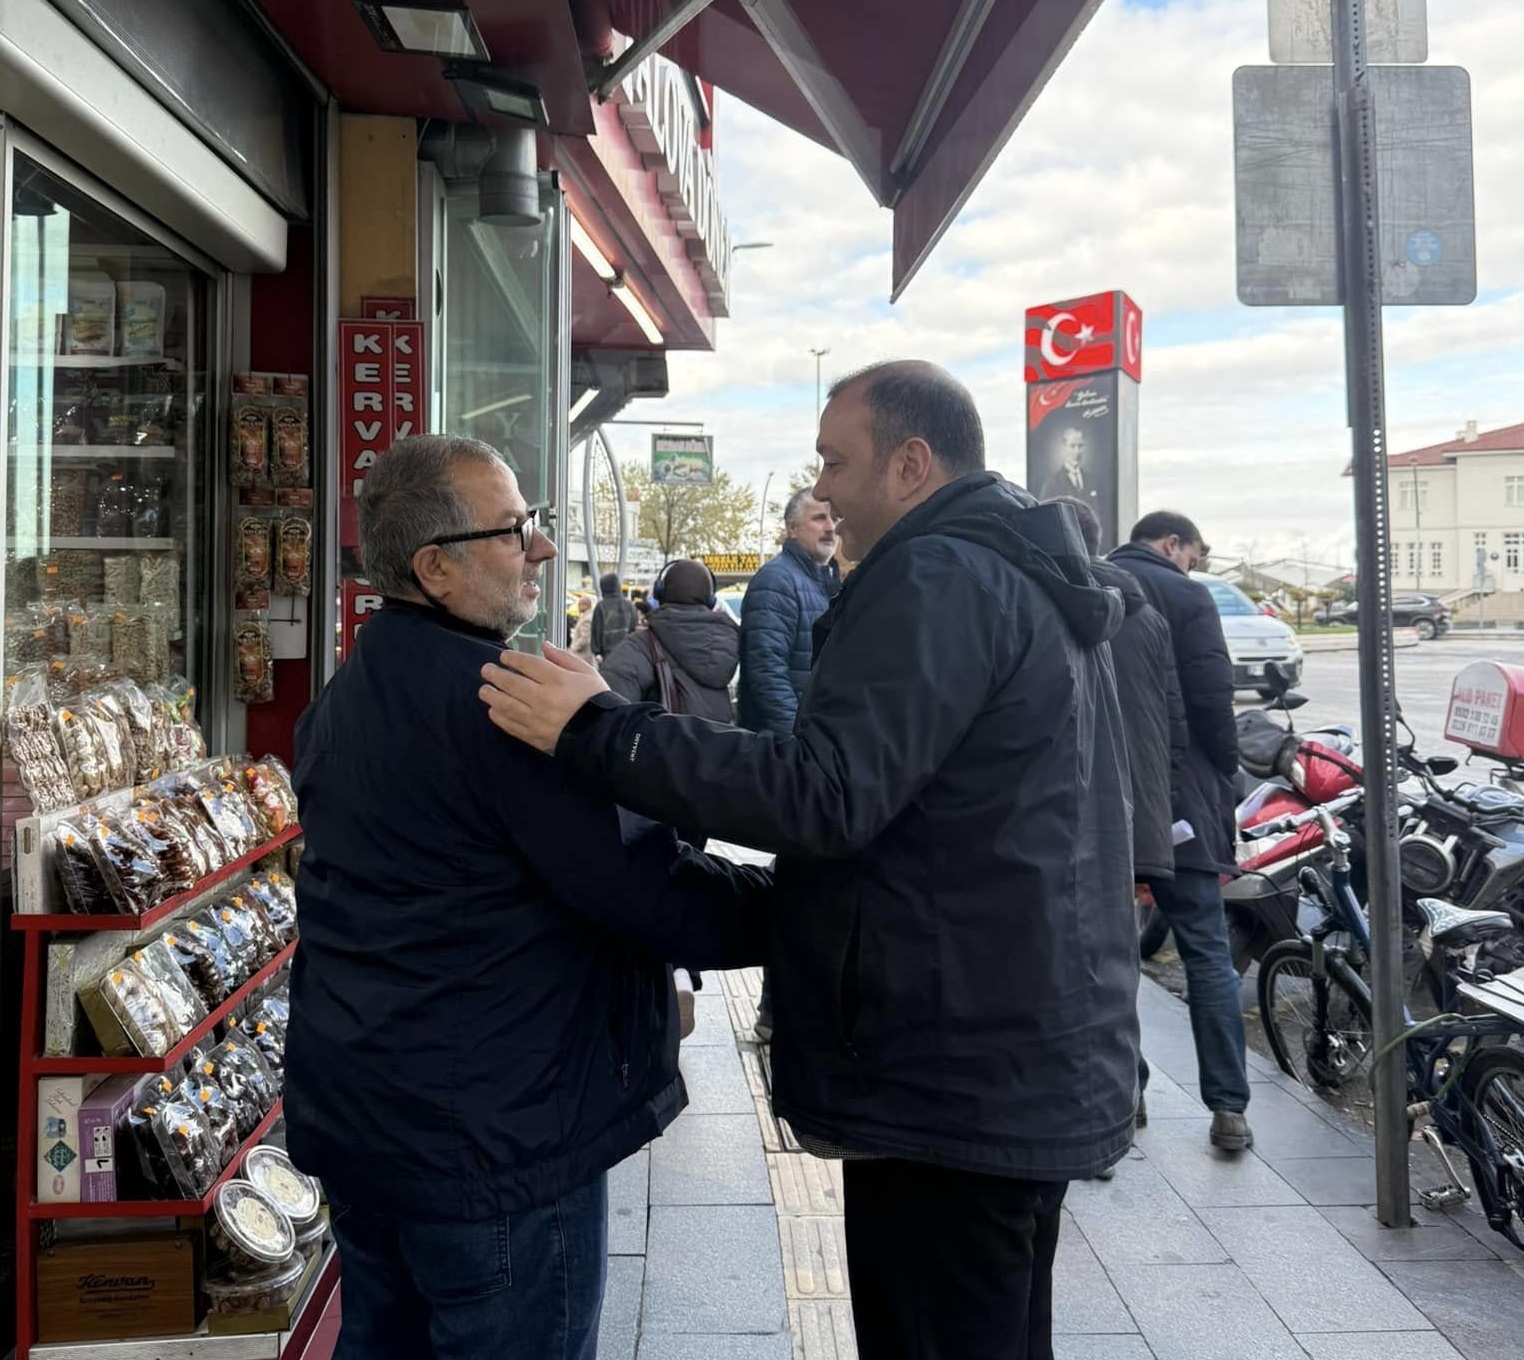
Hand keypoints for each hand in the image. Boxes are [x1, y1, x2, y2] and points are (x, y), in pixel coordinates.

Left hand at [479, 644, 607, 752]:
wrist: (602, 735)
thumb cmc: (596, 700)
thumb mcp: (587, 673)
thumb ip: (564, 658)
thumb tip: (544, 646)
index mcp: (558, 680)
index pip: (527, 665)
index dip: (512, 659)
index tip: (503, 656)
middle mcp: (543, 698)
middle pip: (511, 683)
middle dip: (495, 675)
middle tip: (486, 670)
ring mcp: (536, 719)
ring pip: (505, 705)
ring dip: (491, 696)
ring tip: (484, 690)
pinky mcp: (534, 736)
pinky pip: (510, 725)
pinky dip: (499, 717)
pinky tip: (493, 711)